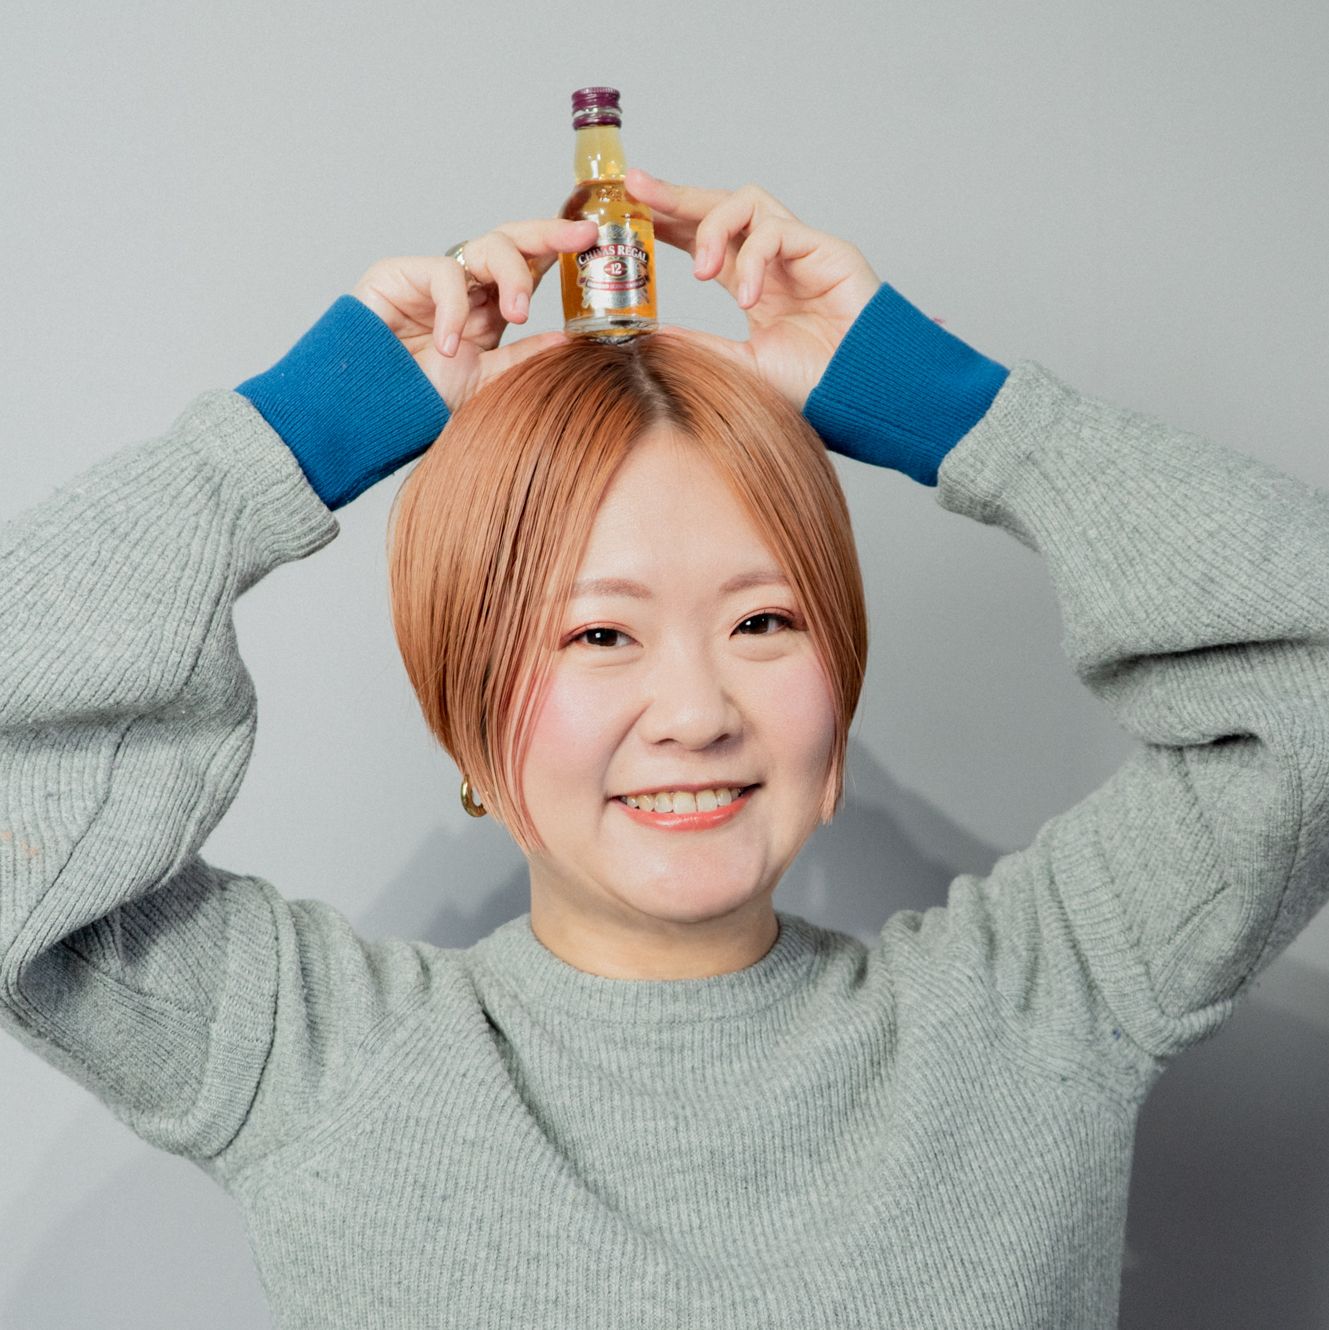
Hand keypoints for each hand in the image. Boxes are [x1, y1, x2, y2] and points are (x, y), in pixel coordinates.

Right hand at [351, 217, 599, 410]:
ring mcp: (436, 277)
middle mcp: (468, 285)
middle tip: (581, 236)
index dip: (560, 249)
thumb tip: (568, 341)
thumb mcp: (486, 381)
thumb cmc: (420, 397)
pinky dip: (453, 308)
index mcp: (491, 307)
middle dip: (550, 233)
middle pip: (514, 240)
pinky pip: (444, 274)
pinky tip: (448, 343)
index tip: (595, 242)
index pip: (531, 266)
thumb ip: (523, 358)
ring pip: (487, 246)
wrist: (371, 411)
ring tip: (518, 314)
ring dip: (512, 276)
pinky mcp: (401, 273)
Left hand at [624, 168, 880, 412]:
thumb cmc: (811, 385)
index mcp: (751, 281)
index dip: (667, 220)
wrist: (859, 397)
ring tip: (702, 273)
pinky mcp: (826, 249)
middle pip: (719, 205)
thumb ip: (698, 345)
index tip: (631, 210)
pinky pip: (778, 232)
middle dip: (676, 195)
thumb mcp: (738, 365)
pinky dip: (755, 258)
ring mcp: (800, 250)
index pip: (702, 236)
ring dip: (715, 228)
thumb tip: (647, 335)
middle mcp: (772, 258)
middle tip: (638, 188)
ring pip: (748, 202)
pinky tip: (750, 297)